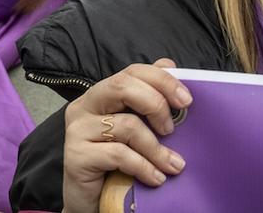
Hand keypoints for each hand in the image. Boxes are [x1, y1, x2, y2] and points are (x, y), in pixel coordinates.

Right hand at [60, 59, 187, 212]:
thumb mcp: (135, 131)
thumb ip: (148, 101)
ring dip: (157, 149)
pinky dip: (144, 167)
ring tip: (173, 166)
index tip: (187, 100)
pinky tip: (156, 179)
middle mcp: (84, 107)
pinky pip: (118, 154)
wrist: (90, 200)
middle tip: (172, 130)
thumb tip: (169, 64)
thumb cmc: (116, 164)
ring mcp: (77, 130)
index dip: (161, 80)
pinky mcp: (76, 155)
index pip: (130, 72)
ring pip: (126, 125)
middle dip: (156, 104)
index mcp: (100, 96)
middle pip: (121, 86)